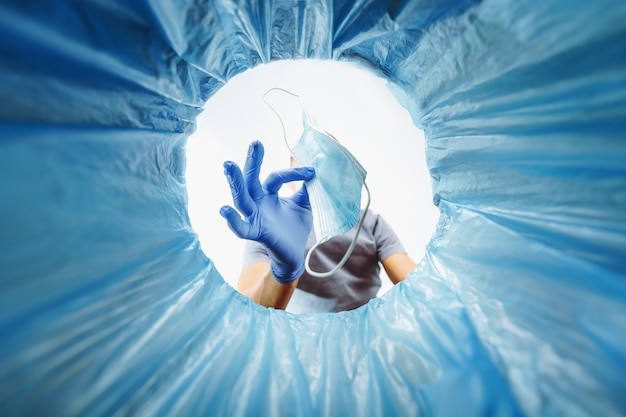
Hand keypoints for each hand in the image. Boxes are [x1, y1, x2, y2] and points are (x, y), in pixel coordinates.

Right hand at [220, 141, 314, 282]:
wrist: (294, 254)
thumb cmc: (295, 228)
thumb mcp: (304, 205)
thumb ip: (307, 189)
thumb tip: (317, 171)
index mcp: (268, 193)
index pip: (276, 177)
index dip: (293, 173)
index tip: (312, 172)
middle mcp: (258, 202)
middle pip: (251, 179)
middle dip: (252, 161)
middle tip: (255, 143)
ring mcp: (254, 216)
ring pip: (241, 198)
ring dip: (235, 182)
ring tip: (229, 165)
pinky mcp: (255, 232)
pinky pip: (240, 228)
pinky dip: (232, 220)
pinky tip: (224, 209)